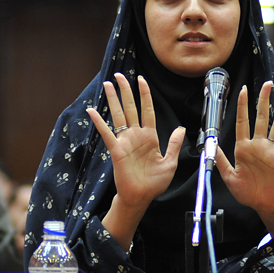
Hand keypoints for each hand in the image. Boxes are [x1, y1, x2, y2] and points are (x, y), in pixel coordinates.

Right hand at [87, 73, 184, 248]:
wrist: (142, 197)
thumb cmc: (155, 182)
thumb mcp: (170, 162)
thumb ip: (174, 144)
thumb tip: (181, 128)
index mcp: (150, 137)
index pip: (147, 110)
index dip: (145, 95)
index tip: (141, 79)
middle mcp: (136, 135)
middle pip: (131, 108)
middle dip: (126, 91)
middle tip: (119, 76)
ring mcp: (125, 141)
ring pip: (119, 116)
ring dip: (113, 100)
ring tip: (107, 84)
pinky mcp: (116, 150)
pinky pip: (107, 134)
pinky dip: (99, 122)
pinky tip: (92, 111)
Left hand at [216, 82, 273, 235]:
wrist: (263, 206)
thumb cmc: (247, 193)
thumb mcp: (229, 177)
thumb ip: (220, 160)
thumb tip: (211, 144)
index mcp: (243, 148)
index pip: (242, 122)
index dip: (242, 106)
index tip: (243, 90)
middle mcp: (257, 146)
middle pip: (261, 118)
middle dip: (263, 100)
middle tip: (268, 83)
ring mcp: (269, 151)